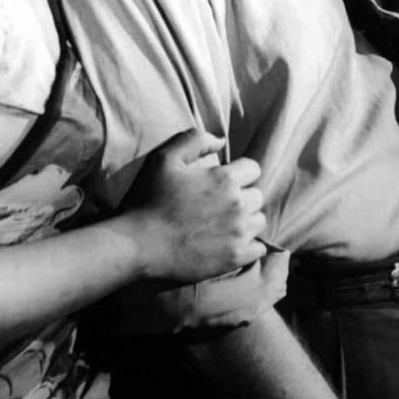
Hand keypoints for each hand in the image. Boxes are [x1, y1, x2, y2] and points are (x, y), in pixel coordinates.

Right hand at [123, 129, 266, 282]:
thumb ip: (195, 140)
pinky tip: (230, 242)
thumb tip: (221, 140)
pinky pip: (258, 249)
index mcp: (224, 178)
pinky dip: (249, 244)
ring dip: (246, 219)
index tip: (222, 180)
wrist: (140, 244)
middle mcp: (238, 205)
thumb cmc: (149, 198)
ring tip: (224, 223)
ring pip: (258, 221)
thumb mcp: (165, 158)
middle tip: (219, 203)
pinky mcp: (235, 258)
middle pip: (257, 195)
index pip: (253, 168)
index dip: (239, 171)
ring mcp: (238, 233)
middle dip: (242, 195)